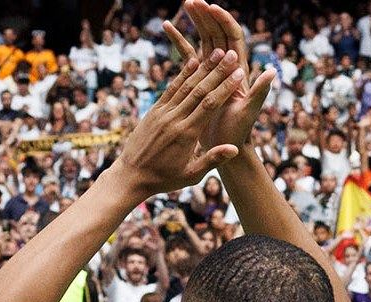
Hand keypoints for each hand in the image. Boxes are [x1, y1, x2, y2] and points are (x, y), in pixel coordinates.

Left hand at [116, 48, 244, 198]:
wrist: (132, 175)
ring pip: (186, 85)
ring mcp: (163, 112)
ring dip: (203, 67)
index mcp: (187, 135)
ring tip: (216, 53)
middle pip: (200, 90)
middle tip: (231, 56)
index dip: (225, 88)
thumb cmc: (165, 179)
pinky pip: (171, 88)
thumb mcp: (191, 175)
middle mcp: (175, 119)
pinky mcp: (155, 110)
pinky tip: (193, 61)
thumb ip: (212, 159)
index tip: (239, 74)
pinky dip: (183, 74)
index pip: (210, 105)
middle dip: (217, 72)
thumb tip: (235, 149)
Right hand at [164, 0, 276, 149]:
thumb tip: (272, 72)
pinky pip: (189, 55)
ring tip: (185, 4)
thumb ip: (260, 93)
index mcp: (238, 71)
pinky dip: (179, 40)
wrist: (228, 149)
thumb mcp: (249, 113)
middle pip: (218, 33)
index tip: (210, 7)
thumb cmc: (240, 134)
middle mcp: (227, 68)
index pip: (233, 38)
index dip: (223, 21)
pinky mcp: (200, 79)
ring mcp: (213, 72)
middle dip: (207, 15)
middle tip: (193, 1)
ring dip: (196, 21)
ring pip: (204, 39)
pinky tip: (166, 27)